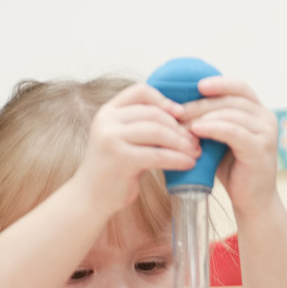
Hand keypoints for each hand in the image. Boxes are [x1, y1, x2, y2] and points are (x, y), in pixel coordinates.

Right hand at [74, 83, 198, 214]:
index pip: (140, 91)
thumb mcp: (123, 139)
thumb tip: (181, 117)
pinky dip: (177, 159)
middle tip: (195, 139)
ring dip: (181, 143)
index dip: (164, 100)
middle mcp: (107, 121)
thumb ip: (142, 125)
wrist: (91, 196)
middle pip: (153, 113)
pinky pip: (157, 155)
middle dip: (178, 127)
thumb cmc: (114, 168)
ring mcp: (112, 139)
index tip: (181, 114)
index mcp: (108, 111)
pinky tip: (188, 164)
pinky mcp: (120, 159)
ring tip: (195, 152)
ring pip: (157, 132)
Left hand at [183, 76, 278, 214]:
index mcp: (258, 112)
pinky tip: (196, 130)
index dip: (219, 83)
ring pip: (231, 113)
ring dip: (203, 116)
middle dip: (201, 103)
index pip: (240, 87)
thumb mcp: (220, 138)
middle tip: (177, 110)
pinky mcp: (260, 149)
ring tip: (181, 123)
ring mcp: (266, 133)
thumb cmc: (232, 169)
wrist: (251, 201)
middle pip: (231, 99)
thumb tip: (179, 103)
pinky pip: (233, 131)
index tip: (195, 85)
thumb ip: (211, 120)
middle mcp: (266, 118)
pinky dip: (213, 128)